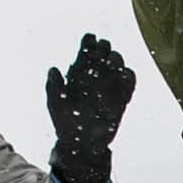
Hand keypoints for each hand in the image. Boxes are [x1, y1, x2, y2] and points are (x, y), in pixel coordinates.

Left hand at [44, 34, 134, 182]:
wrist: (81, 144)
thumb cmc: (65, 123)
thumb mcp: (55, 104)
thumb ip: (54, 87)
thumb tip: (53, 68)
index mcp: (79, 76)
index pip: (85, 53)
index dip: (88, 44)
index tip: (89, 38)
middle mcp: (95, 79)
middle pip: (102, 56)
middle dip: (103, 49)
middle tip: (103, 46)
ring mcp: (109, 88)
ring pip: (116, 66)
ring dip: (116, 59)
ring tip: (113, 59)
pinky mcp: (121, 100)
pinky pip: (129, 85)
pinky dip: (129, 77)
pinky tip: (124, 73)